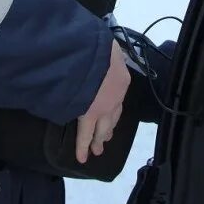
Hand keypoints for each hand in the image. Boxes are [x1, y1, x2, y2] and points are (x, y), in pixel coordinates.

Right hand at [76, 40, 130, 163]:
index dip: (114, 107)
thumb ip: (103, 52)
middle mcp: (116, 96)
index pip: (118, 96)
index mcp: (121, 78)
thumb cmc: (98, 46)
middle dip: (109, 128)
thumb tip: (96, 50)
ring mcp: (103, 107)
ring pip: (102, 128)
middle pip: (113, 116)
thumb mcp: (106, 46)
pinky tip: (81, 158)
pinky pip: (84, 133)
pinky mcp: (88, 114)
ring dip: (99, 139)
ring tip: (97, 149)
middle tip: (106, 139)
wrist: (93, 55)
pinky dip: (82, 146)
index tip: (111, 113)